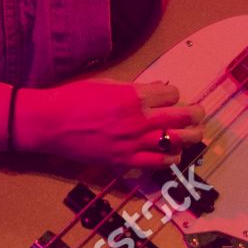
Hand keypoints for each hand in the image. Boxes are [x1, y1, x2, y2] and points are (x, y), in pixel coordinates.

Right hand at [15, 79, 204, 168]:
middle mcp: (139, 120)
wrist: (50, 124)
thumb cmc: (74, 98)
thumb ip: (136, 88)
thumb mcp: (108, 84)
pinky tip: (173, 155)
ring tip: (193, 135)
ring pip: (176, 142)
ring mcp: (133, 143)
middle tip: (198, 114)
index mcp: (135, 96)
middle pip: (182, 118)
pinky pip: (156, 164)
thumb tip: (158, 88)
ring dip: (189, 138)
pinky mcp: (123, 161)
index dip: (174, 95)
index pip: (172, 94)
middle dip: (195, 114)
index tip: (170, 97)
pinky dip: (169, 159)